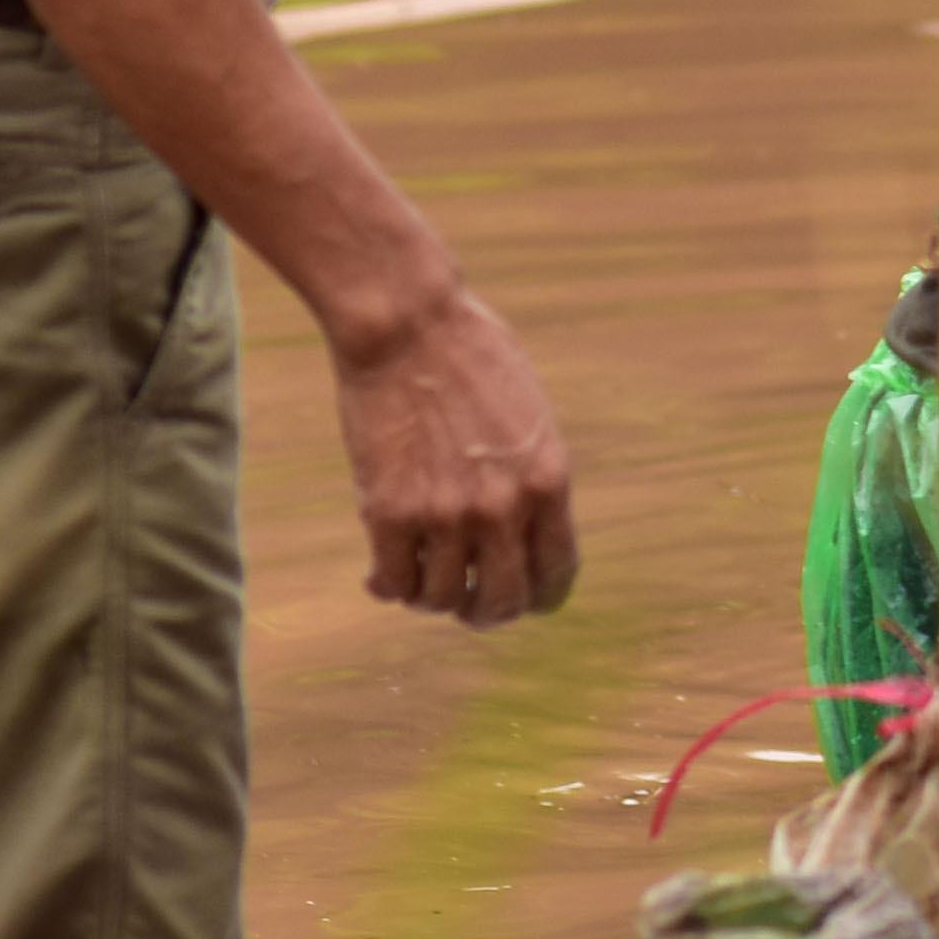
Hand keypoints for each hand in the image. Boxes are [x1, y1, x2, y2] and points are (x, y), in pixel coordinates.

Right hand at [335, 277, 578, 626]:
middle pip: (504, 602)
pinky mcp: (389, 513)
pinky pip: (394, 584)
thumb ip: (530, 480)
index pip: (557, 574)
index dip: (538, 598)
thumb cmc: (468, 359)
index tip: (519, 599)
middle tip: (467, 604)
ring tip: (418, 576)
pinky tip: (380, 573)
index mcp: (549, 482)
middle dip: (486, 612)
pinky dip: (387, 587)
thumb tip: (522, 537)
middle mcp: (505, 508)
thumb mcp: (529, 420)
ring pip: (441, 600)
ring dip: (429, 597)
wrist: (408, 325)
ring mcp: (447, 514)